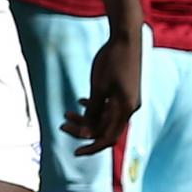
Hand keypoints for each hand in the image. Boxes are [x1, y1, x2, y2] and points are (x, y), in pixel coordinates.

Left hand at [66, 32, 142, 156]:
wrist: (126, 39)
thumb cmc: (111, 61)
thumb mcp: (98, 87)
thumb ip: (93, 110)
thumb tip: (87, 130)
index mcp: (125, 109)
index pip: (108, 138)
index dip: (91, 147)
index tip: (75, 153)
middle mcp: (129, 108)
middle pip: (104, 129)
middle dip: (83, 130)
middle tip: (62, 124)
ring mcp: (127, 100)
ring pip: (105, 117)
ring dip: (86, 118)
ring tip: (66, 113)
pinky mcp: (124, 92)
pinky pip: (108, 107)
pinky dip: (94, 107)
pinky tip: (80, 101)